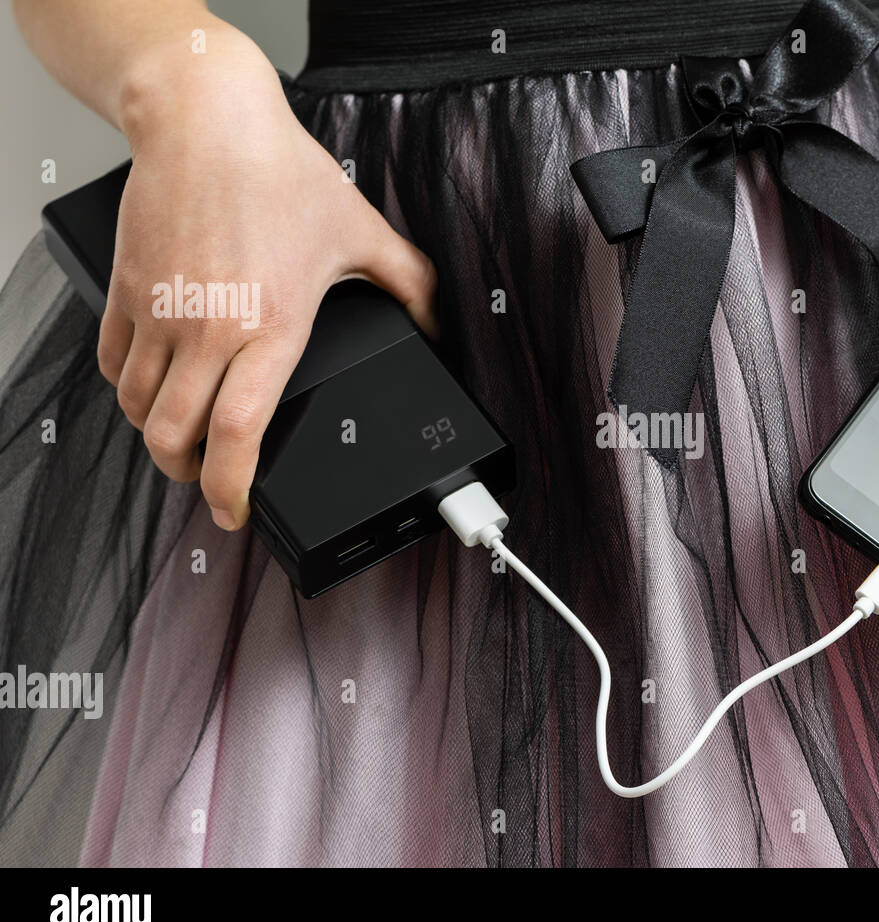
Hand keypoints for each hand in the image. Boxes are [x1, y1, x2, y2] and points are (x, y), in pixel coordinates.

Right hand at [99, 21, 435, 529]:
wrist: (205, 118)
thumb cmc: (281, 172)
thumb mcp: (363, 232)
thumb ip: (410, 285)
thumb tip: (436, 322)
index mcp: (271, 328)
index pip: (237, 435)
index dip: (231, 489)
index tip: (237, 513)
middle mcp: (209, 330)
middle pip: (174, 437)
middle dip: (187, 475)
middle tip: (206, 481)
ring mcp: (160, 311)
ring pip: (139, 407)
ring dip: (157, 436)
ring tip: (180, 440)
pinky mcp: (126, 288)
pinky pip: (112, 361)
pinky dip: (127, 389)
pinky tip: (149, 389)